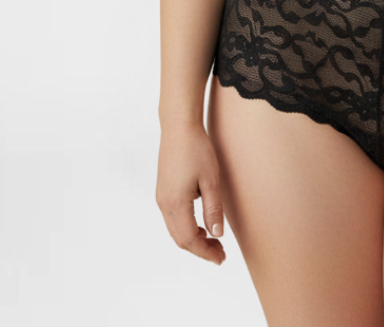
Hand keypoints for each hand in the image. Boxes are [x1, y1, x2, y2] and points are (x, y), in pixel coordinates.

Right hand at [156, 122, 226, 265]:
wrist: (179, 127)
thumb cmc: (196, 149)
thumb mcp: (210, 179)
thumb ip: (213, 209)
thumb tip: (217, 234)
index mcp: (175, 203)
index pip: (189, 239)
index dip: (205, 252)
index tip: (221, 257)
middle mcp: (164, 204)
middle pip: (180, 239)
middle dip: (200, 249)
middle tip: (221, 253)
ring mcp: (162, 197)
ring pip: (175, 230)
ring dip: (193, 239)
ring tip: (214, 241)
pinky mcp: (163, 191)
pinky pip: (173, 219)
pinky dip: (187, 227)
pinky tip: (201, 224)